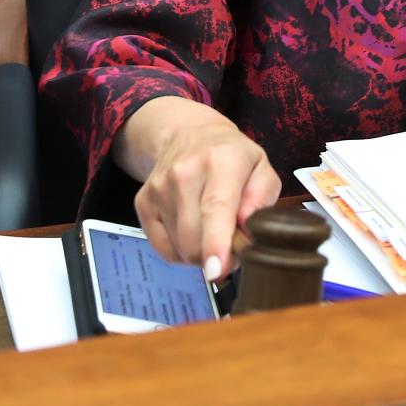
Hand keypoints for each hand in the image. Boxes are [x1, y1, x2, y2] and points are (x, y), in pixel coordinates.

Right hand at [113, 97, 281, 279]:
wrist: (189, 134)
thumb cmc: (232, 156)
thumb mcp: (261, 168)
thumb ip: (262, 199)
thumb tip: (247, 231)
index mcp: (222, 160)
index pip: (216, 207)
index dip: (216, 243)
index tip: (216, 270)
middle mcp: (185, 172)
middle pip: (195, 239)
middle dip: (218, 255)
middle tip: (232, 241)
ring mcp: (159, 188)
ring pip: (180, 249)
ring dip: (200, 252)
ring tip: (213, 228)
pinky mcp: (143, 203)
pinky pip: (164, 250)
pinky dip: (182, 251)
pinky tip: (193, 228)